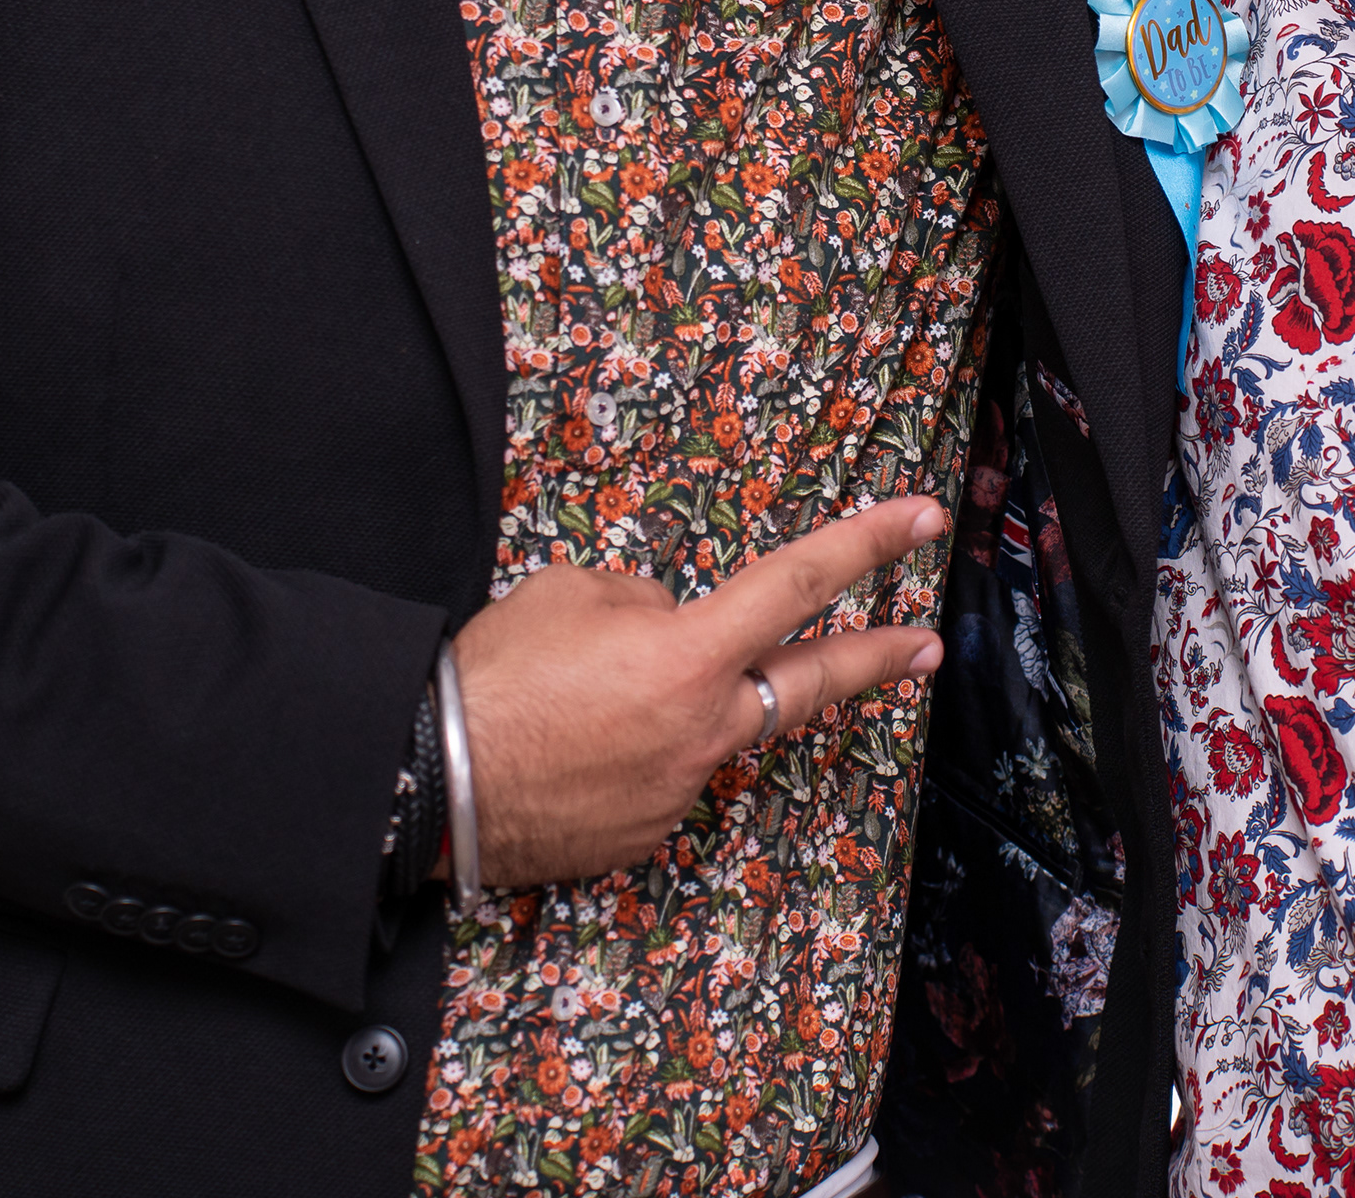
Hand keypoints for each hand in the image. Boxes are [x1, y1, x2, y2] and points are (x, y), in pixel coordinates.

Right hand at [445, 497, 946, 888]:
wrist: (428, 782)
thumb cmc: (492, 675)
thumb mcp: (575, 593)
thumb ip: (649, 606)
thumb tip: (674, 629)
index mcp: (688, 653)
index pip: (799, 584)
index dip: (867, 544)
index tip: (922, 520)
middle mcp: (702, 728)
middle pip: (811, 683)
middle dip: (876, 657)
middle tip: (926, 645)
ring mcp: (679, 790)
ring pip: (705, 727)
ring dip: (672, 706)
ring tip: (586, 697)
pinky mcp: (645, 835)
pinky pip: (658, 775)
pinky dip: (630, 754)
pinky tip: (573, 750)